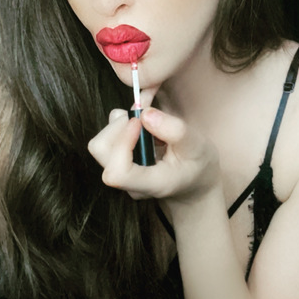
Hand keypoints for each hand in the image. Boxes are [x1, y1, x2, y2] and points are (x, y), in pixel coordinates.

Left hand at [88, 107, 220, 203]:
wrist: (194, 182)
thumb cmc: (197, 166)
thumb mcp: (197, 146)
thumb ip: (174, 130)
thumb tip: (144, 114)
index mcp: (151, 184)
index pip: (117, 173)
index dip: (122, 142)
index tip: (140, 122)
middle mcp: (130, 182)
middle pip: (101, 151)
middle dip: (118, 125)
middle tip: (144, 114)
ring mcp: (123, 173)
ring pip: (101, 143)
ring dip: (120, 122)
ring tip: (146, 116)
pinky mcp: (119, 161)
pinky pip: (109, 137)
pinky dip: (122, 121)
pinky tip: (143, 119)